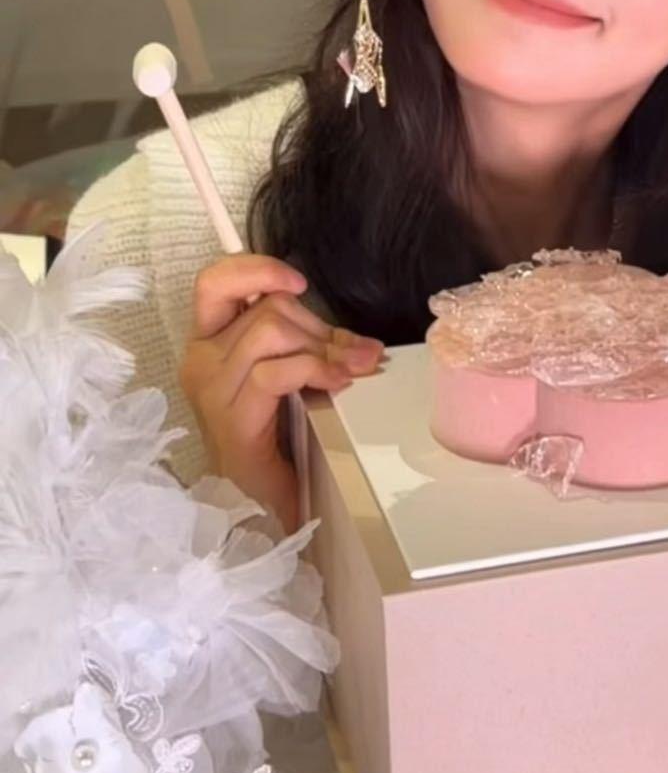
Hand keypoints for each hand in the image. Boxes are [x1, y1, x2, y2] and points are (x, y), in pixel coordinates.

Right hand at [179, 255, 383, 533]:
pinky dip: (313, 370)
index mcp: (209, 342)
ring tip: (352, 369)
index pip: (214, 283)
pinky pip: (273, 372)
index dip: (256, 269)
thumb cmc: (274, 438)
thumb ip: (311, 347)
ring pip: (270, 332)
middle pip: (266, 309)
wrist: (259, 504)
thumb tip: (361, 343)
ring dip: (323, 348)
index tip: (298, 284)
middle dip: (320, 327)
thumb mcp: (291, 377)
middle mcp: (201, 359)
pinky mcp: (231, 417)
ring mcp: (212, 389)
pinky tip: (338, 383)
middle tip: (356, 354)